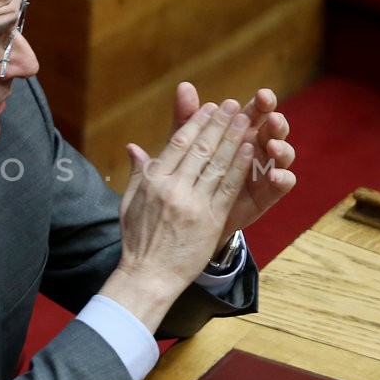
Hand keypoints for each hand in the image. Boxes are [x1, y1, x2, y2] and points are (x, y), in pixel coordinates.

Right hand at [101, 99, 253, 331]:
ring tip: (246, 119)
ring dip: (234, 138)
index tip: (210, 107)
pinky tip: (250, 149)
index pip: (178, 144)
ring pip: (218, 164)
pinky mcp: (211, 219)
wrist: (148, 275)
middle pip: (201, 149)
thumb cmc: (137, 239)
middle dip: (219, 124)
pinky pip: (228, 187)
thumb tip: (134, 148)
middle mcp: (173, 188)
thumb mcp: (130, 203)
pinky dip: (240, 166)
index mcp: (153, 181)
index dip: (197, 123)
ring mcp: (193, 203)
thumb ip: (138, 174)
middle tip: (233, 105)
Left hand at [173, 82, 296, 247]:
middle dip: (276, 121)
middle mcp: (258, 146)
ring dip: (282, 147)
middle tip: (272, 117)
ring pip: (283, 154)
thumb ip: (187, 117)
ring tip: (273, 145)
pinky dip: (282, 177)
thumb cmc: (189, 171)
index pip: (256, 111)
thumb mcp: (185, 144)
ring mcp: (265, 169)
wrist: (189, 212)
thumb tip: (183, 86)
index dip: (262, 103)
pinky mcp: (267, 193)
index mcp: (242, 130)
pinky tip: (274, 175)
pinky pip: (283, 184)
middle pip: (274, 129)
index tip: (262, 95)